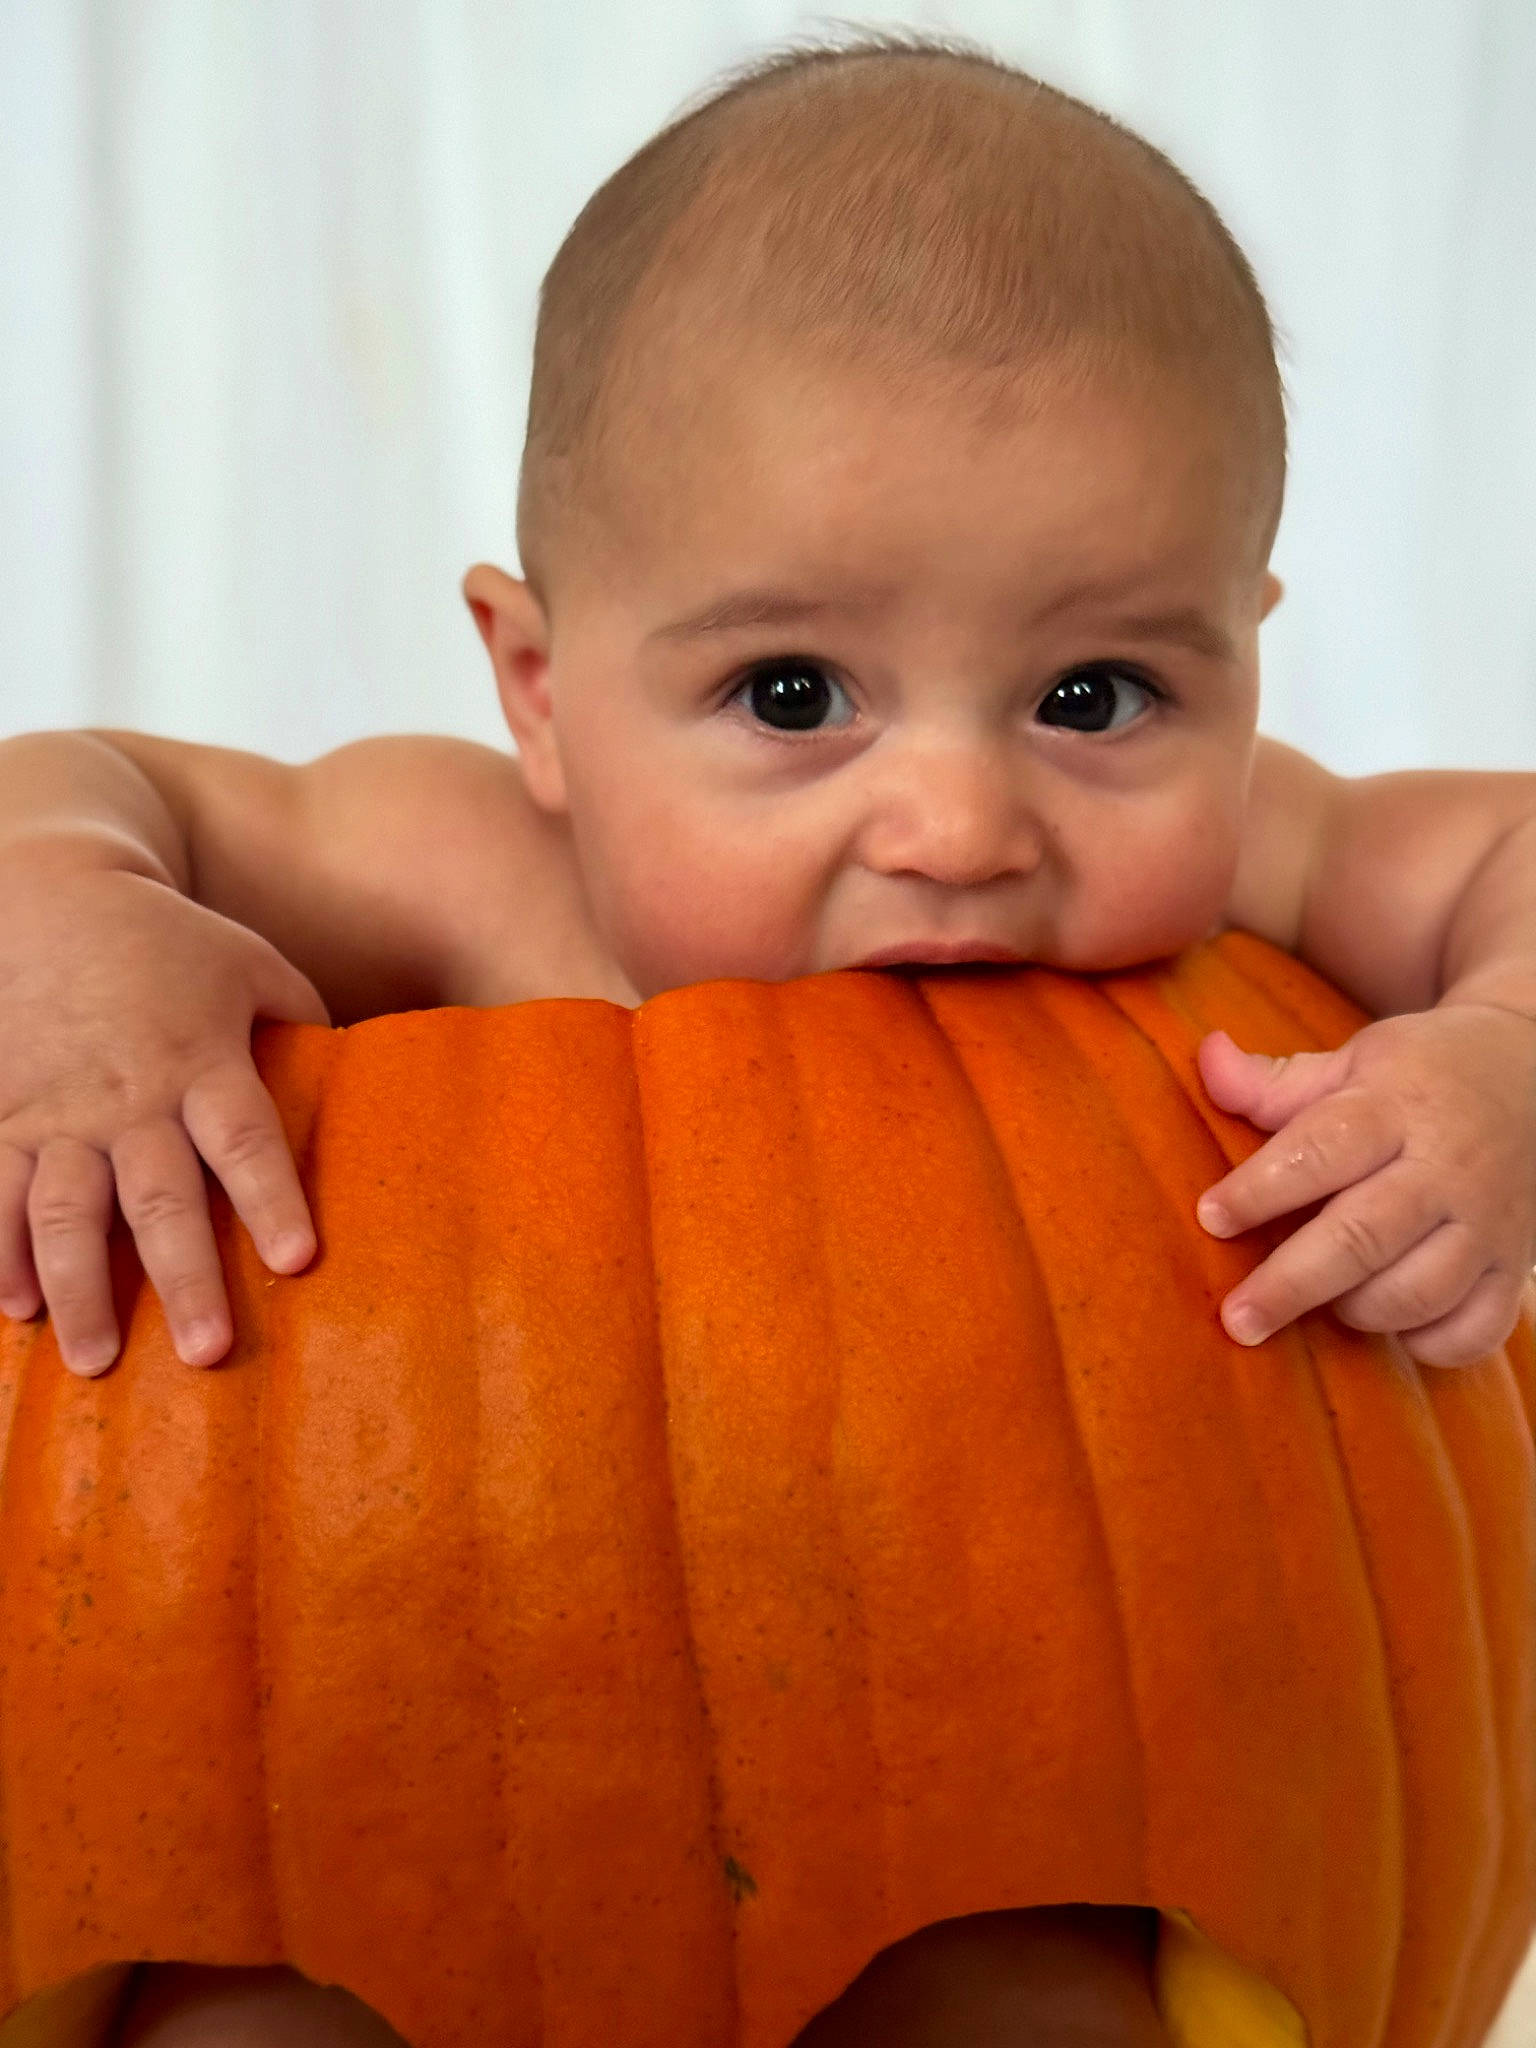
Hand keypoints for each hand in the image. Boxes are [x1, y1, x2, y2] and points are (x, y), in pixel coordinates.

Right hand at [0, 867, 329, 1374]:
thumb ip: (301, 1018)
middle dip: (184, 1278)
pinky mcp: (2, 1116)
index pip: (244, 1140)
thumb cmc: (165, 941)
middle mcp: (129, 1097)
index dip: (271, 1200)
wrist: (44, 897)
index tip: (298, 1260)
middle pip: (160, 1198)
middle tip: (208, 1353)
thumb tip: (358, 1071)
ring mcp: (57, 1113)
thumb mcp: (246, 962)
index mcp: (201, 1060)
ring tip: (97, 1364)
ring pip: (66, 1213)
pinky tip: (16, 1313)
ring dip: (80, 1290)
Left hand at [1194, 1003, 1535, 1367]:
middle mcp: (1446, 1168)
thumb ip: (1276, 1079)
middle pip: (1365, 1236)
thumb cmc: (1421, 1076)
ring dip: (1357, 1311)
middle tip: (1237, 1318)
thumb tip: (1208, 1057)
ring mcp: (1488, 1223)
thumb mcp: (1355, 1060)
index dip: (1261, 1187)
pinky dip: (1427, 1343)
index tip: (1209, 1218)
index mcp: (1397, 1107)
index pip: (1324, 1148)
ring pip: (1419, 1291)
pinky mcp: (1514, 1269)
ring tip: (1315, 1307)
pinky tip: (1389, 1326)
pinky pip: (1474, 1331)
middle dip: (1291, 1283)